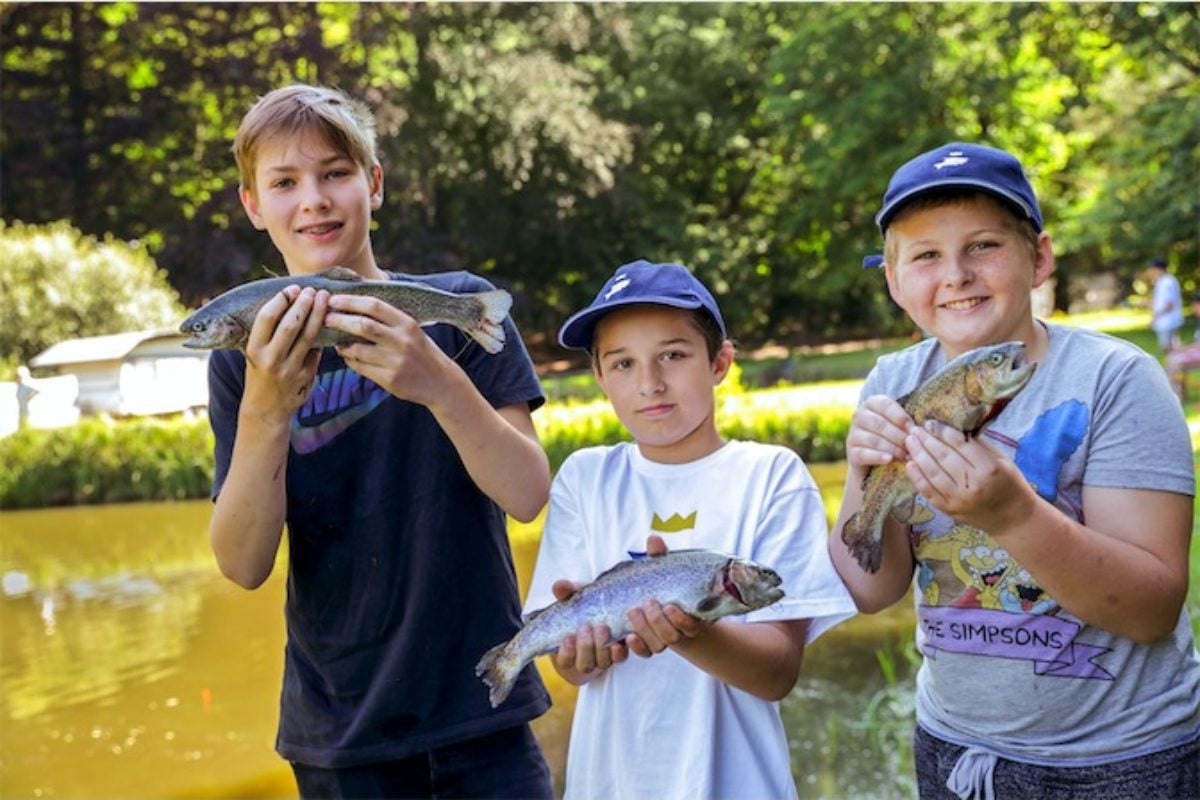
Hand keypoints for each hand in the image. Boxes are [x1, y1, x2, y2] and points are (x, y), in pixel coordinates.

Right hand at [242, 285, 328, 422]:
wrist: (266, 408)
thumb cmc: (260, 372)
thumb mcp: (256, 353)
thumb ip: (268, 332)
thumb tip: (289, 300)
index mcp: (254, 349)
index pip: (267, 318)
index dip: (281, 300)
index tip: (292, 288)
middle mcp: (271, 359)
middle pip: (291, 325)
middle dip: (303, 304)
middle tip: (312, 289)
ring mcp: (290, 369)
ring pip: (308, 337)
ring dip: (318, 315)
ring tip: (324, 299)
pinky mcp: (307, 376)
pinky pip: (317, 350)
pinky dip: (323, 334)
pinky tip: (329, 320)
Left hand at [324, 294, 455, 406]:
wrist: (441, 382)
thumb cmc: (421, 352)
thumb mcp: (411, 330)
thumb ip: (388, 320)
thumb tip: (354, 307)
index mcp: (407, 324)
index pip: (374, 306)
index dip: (351, 301)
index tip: (333, 300)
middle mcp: (402, 341)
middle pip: (363, 326)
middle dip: (340, 320)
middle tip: (325, 318)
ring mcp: (395, 361)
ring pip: (358, 349)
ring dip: (342, 345)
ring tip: (337, 342)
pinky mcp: (390, 379)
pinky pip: (361, 367)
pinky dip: (350, 360)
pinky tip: (349, 356)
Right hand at [550, 580, 628, 675]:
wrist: (607, 606)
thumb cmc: (585, 604)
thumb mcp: (575, 597)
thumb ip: (566, 592)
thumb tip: (558, 586)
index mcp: (569, 650)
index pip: (564, 661)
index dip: (566, 653)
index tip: (568, 637)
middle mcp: (586, 658)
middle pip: (584, 664)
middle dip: (585, 647)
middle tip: (586, 627)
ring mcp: (603, 657)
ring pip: (601, 663)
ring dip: (601, 647)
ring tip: (602, 627)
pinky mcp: (619, 652)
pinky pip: (619, 658)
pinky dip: (618, 652)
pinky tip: (618, 642)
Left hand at [624, 534, 705, 657]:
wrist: (659, 606)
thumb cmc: (664, 586)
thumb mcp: (663, 570)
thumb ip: (660, 557)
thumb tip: (653, 539)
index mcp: (688, 616)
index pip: (691, 626)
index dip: (682, 621)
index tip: (670, 607)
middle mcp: (677, 631)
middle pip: (671, 637)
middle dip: (657, 622)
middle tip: (646, 603)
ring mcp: (661, 640)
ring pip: (657, 646)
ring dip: (645, 631)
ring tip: (633, 611)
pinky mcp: (646, 645)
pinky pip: (643, 653)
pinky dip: (636, 647)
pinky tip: (627, 637)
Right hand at [846, 394, 912, 472]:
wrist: (875, 463)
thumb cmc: (894, 439)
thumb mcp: (900, 426)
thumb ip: (908, 422)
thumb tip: (924, 425)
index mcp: (872, 403)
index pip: (885, 404)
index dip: (900, 416)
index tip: (913, 428)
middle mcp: (859, 416)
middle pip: (880, 424)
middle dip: (899, 435)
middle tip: (913, 446)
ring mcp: (853, 434)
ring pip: (874, 440)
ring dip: (893, 448)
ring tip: (907, 456)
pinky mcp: (851, 452)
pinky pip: (864, 454)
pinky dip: (878, 456)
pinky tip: (889, 460)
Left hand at [904, 420, 1034, 531]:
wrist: (1014, 518)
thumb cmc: (1010, 483)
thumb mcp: (1002, 459)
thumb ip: (979, 445)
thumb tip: (953, 427)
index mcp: (989, 468)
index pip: (960, 445)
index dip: (942, 431)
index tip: (929, 422)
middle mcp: (973, 484)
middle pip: (943, 457)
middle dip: (926, 440)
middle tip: (914, 429)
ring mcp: (959, 499)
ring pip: (933, 473)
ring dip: (918, 455)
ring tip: (909, 441)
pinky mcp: (949, 510)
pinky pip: (928, 491)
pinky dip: (917, 477)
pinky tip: (909, 464)